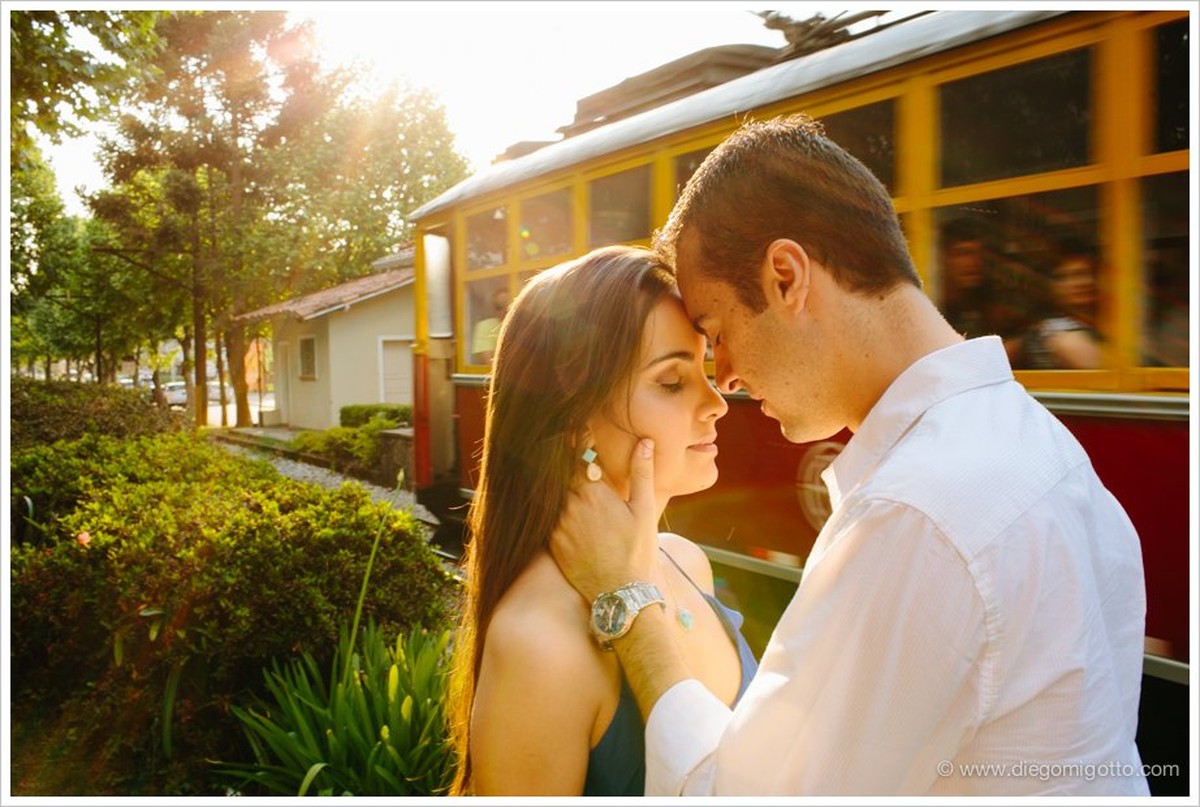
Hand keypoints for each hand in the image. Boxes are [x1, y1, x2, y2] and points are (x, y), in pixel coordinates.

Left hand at [550, 438, 658, 601]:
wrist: (620, 594)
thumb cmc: (637, 551)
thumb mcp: (644, 510)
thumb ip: (641, 473)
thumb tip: (645, 441)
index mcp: (592, 492)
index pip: (578, 455)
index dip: (577, 438)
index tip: (575, 424)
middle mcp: (569, 505)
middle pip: (560, 472)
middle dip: (564, 458)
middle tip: (560, 440)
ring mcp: (557, 524)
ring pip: (552, 493)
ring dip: (555, 481)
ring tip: (552, 466)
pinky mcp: (551, 541)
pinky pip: (548, 515)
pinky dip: (551, 505)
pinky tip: (554, 502)